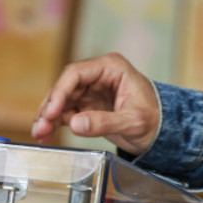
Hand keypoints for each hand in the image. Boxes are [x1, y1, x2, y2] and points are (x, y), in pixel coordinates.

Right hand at [31, 53, 158, 154]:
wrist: (163, 132)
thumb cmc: (154, 120)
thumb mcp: (133, 122)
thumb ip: (104, 122)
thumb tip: (75, 124)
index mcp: (111, 68)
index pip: (76, 74)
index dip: (60, 92)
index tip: (51, 111)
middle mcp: (98, 76)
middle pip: (65, 87)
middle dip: (50, 107)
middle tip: (41, 125)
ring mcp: (90, 91)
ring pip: (61, 101)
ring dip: (48, 117)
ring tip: (39, 133)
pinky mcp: (87, 106)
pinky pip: (65, 113)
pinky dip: (54, 123)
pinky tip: (45, 134)